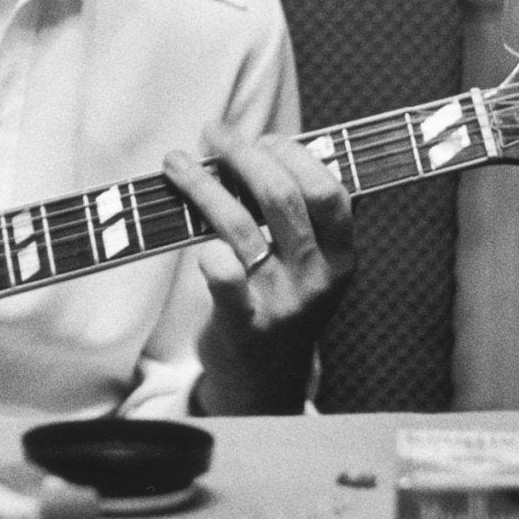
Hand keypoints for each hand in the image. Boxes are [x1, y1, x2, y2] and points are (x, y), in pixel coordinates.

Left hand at [159, 124, 354, 413]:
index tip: (265, 138)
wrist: (266, 385)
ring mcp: (280, 302)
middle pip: (282, 198)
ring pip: (240, 226)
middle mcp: (316, 279)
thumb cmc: (283, 305)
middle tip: (215, 134)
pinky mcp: (243, 324)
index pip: (328, 191)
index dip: (295, 155)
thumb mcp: (312, 266)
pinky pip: (222, 276)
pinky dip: (205, 249)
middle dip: (244, 154)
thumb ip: (301, 216)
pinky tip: (188, 229)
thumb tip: (267, 146)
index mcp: (341, 257)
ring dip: (203, 183)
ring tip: (176, 161)